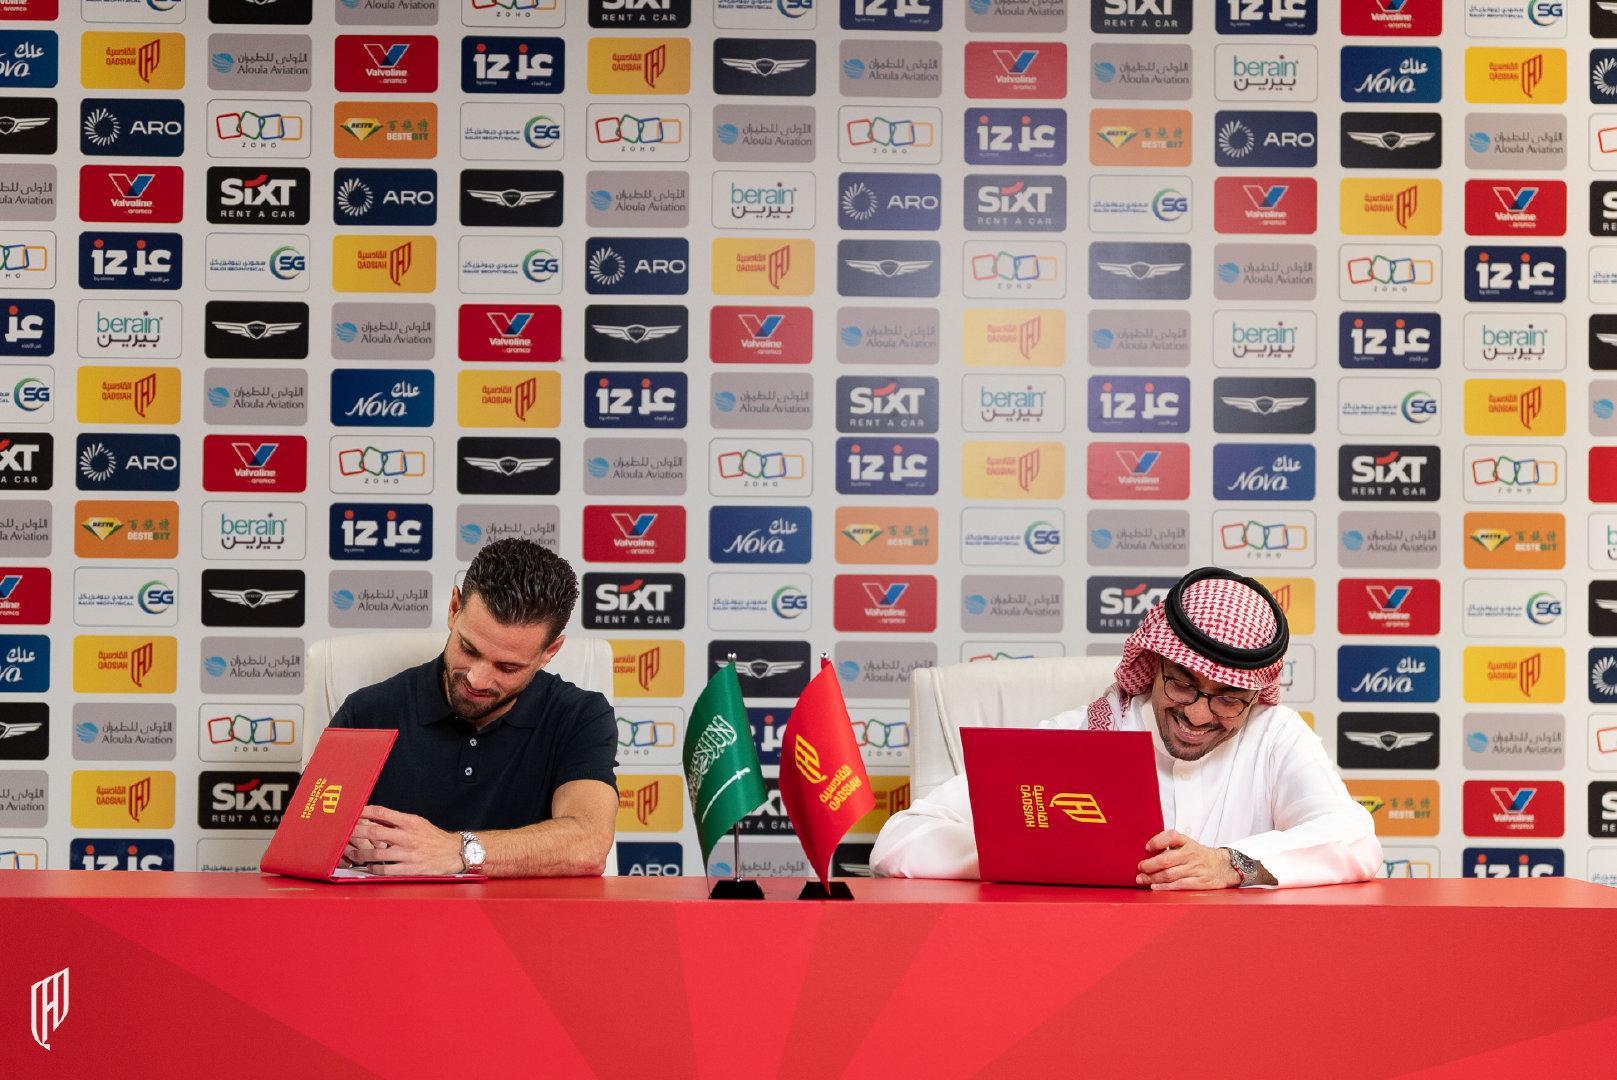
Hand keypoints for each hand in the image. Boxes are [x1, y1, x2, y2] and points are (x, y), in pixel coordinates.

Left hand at [343, 805, 462, 875]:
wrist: (454, 853)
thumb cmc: (433, 838)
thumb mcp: (418, 824)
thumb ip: (398, 822)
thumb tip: (375, 818)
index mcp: (410, 822)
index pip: (382, 813)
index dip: (364, 812)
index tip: (352, 812)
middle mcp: (408, 837)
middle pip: (375, 833)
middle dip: (355, 833)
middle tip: (342, 834)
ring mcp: (408, 854)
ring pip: (376, 854)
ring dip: (360, 855)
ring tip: (351, 854)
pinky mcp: (410, 869)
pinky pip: (385, 870)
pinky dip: (373, 869)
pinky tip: (369, 867)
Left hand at [1136, 829, 1240, 890]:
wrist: (1224, 867)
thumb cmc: (1199, 856)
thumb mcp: (1188, 845)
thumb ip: (1171, 846)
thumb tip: (1147, 852)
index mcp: (1188, 842)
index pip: (1172, 836)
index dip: (1158, 840)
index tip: (1147, 847)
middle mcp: (1191, 854)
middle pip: (1167, 859)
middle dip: (1150, 865)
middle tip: (1140, 867)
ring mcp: (1196, 869)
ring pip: (1170, 874)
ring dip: (1153, 878)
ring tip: (1142, 879)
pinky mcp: (1200, 882)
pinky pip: (1179, 885)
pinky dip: (1165, 887)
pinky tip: (1155, 887)